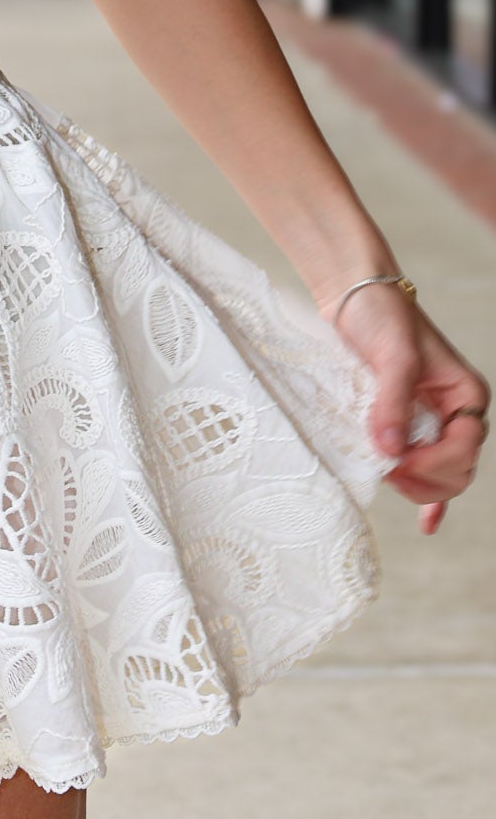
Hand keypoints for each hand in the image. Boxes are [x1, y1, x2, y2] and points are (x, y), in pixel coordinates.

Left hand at [317, 281, 489, 532]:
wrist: (353, 294)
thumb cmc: (380, 314)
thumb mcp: (391, 354)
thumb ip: (393, 402)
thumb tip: (390, 450)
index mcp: (465, 395)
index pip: (462, 449)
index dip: (430, 463)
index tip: (394, 460)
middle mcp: (454, 411)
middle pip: (455, 470)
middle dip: (424, 478)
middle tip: (385, 470)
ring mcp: (430, 420)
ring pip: (436, 474)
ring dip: (414, 483)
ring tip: (383, 474)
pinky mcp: (404, 424)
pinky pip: (425, 468)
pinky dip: (427, 496)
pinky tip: (426, 524)